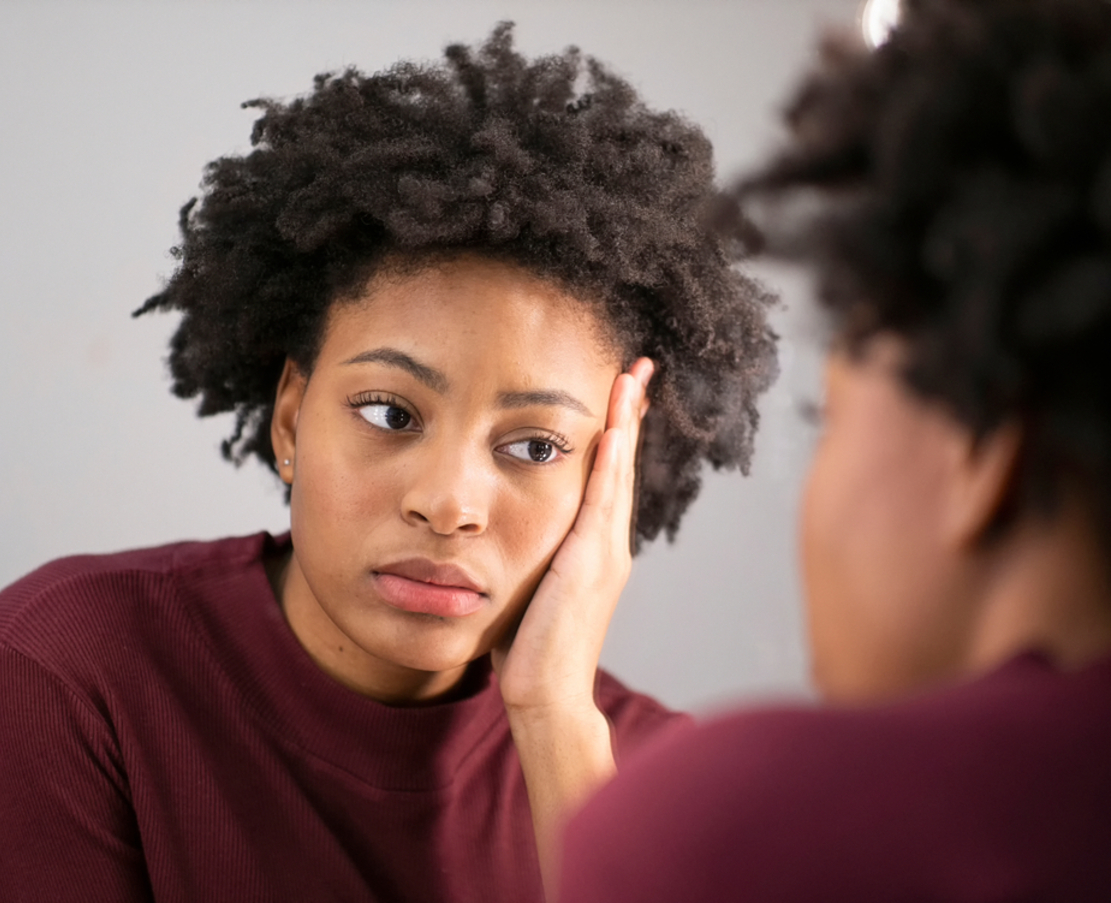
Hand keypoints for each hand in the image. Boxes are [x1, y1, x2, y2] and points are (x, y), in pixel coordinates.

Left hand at [492, 356, 652, 713]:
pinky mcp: (590, 564)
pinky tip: (612, 428)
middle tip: (637, 368)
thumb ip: (530, 556)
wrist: (546, 698)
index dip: (614, 434)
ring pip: (617, 474)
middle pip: (621, 466)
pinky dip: (611, 462)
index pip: (605, 478)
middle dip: (628, 415)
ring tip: (630, 379)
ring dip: (623, 424)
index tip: (617, 393)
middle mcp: (607, 545)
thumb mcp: (529, 589)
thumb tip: (505, 529)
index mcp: (593, 549)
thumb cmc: (530, 650)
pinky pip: (602, 501)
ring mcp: (604, 554)